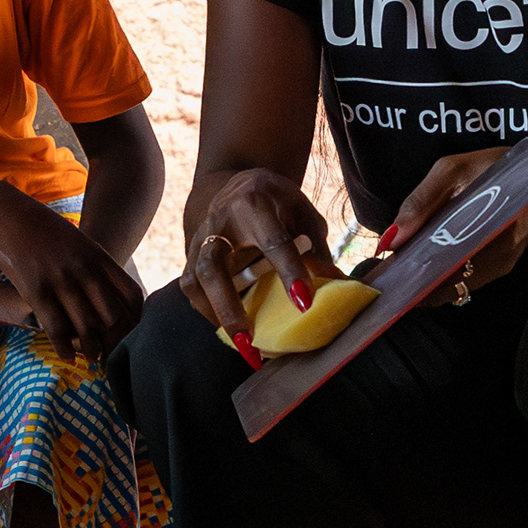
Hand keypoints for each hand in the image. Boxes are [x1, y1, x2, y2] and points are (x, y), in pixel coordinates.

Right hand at [0, 197, 144, 349]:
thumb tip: (110, 298)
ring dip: (92, 349)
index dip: (137, 319)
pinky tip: (67, 355)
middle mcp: (84, 270)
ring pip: (87, 327)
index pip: (131, 295)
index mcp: (99, 257)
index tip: (134, 334)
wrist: (6, 214)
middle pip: (113, 316)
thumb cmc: (44, 232)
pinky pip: (56, 327)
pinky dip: (64, 347)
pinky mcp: (36, 290)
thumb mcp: (78, 243)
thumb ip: (96, 267)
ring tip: (93, 358)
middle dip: (116, 340)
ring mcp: (60, 280)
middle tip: (114, 353)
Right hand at [179, 170, 337, 359]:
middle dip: (229, 306)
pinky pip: (190, 287)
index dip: (290, 272)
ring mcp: (200, 239)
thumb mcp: (303, 214)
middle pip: (213, 266)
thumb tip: (337, 284)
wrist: (238, 184)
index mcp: (255, 204)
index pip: (273, 242)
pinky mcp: (190, 254)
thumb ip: (316, 247)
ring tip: (241, 343)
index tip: (304, 303)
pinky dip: (207, 310)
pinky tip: (227, 327)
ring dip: (215, 314)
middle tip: (250, 340)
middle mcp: (220, 222)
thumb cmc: (278, 203)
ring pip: (195, 279)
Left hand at [372, 148, 527, 305]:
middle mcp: (499, 256)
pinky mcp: (501, 268)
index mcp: (488, 228)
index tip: (387, 275)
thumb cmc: (498, 170)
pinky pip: (465, 281)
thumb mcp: (455, 169)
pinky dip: (442, 277)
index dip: (411, 276)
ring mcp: (501, 266)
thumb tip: (392, 238)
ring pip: (455, 288)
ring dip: (427, 283)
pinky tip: (426, 265)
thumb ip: (422, 200)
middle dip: (415, 283)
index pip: (442, 266)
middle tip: (389, 276)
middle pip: (447, 285)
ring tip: (402, 271)